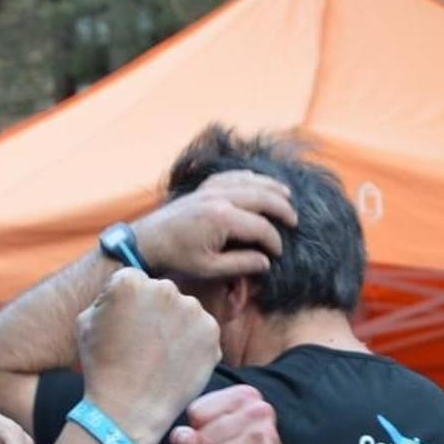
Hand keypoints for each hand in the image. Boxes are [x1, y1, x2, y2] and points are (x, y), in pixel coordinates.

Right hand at [76, 269, 219, 443]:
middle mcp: (164, 288)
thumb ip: (106, 297)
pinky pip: (201, 331)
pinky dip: (192, 345)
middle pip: (161, 292)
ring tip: (159, 357)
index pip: (133, 281)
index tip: (125, 326)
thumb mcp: (85, 322)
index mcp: (130, 281)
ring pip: (184, 311)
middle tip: (143, 343)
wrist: (128, 410)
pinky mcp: (211, 333)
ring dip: (175, 326)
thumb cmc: (102, 368)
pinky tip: (174, 363)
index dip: (127, 305)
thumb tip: (122, 291)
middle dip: (154, 312)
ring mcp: (192, 310)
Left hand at [132, 170, 296, 278]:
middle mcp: (220, 198)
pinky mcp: (205, 187)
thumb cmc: (177, 257)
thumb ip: (240, 264)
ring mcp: (212, 189)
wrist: (149, 239)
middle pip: (262, 197)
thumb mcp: (209, 268)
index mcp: (222, 219)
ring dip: (271, 188)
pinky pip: (234, 176)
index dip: (274, 241)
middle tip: (294, 221)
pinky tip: (260, 183)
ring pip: (251, 182)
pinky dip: (251, 178)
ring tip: (287, 196)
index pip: (261, 228)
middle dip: (282, 209)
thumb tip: (266, 262)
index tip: (277, 253)